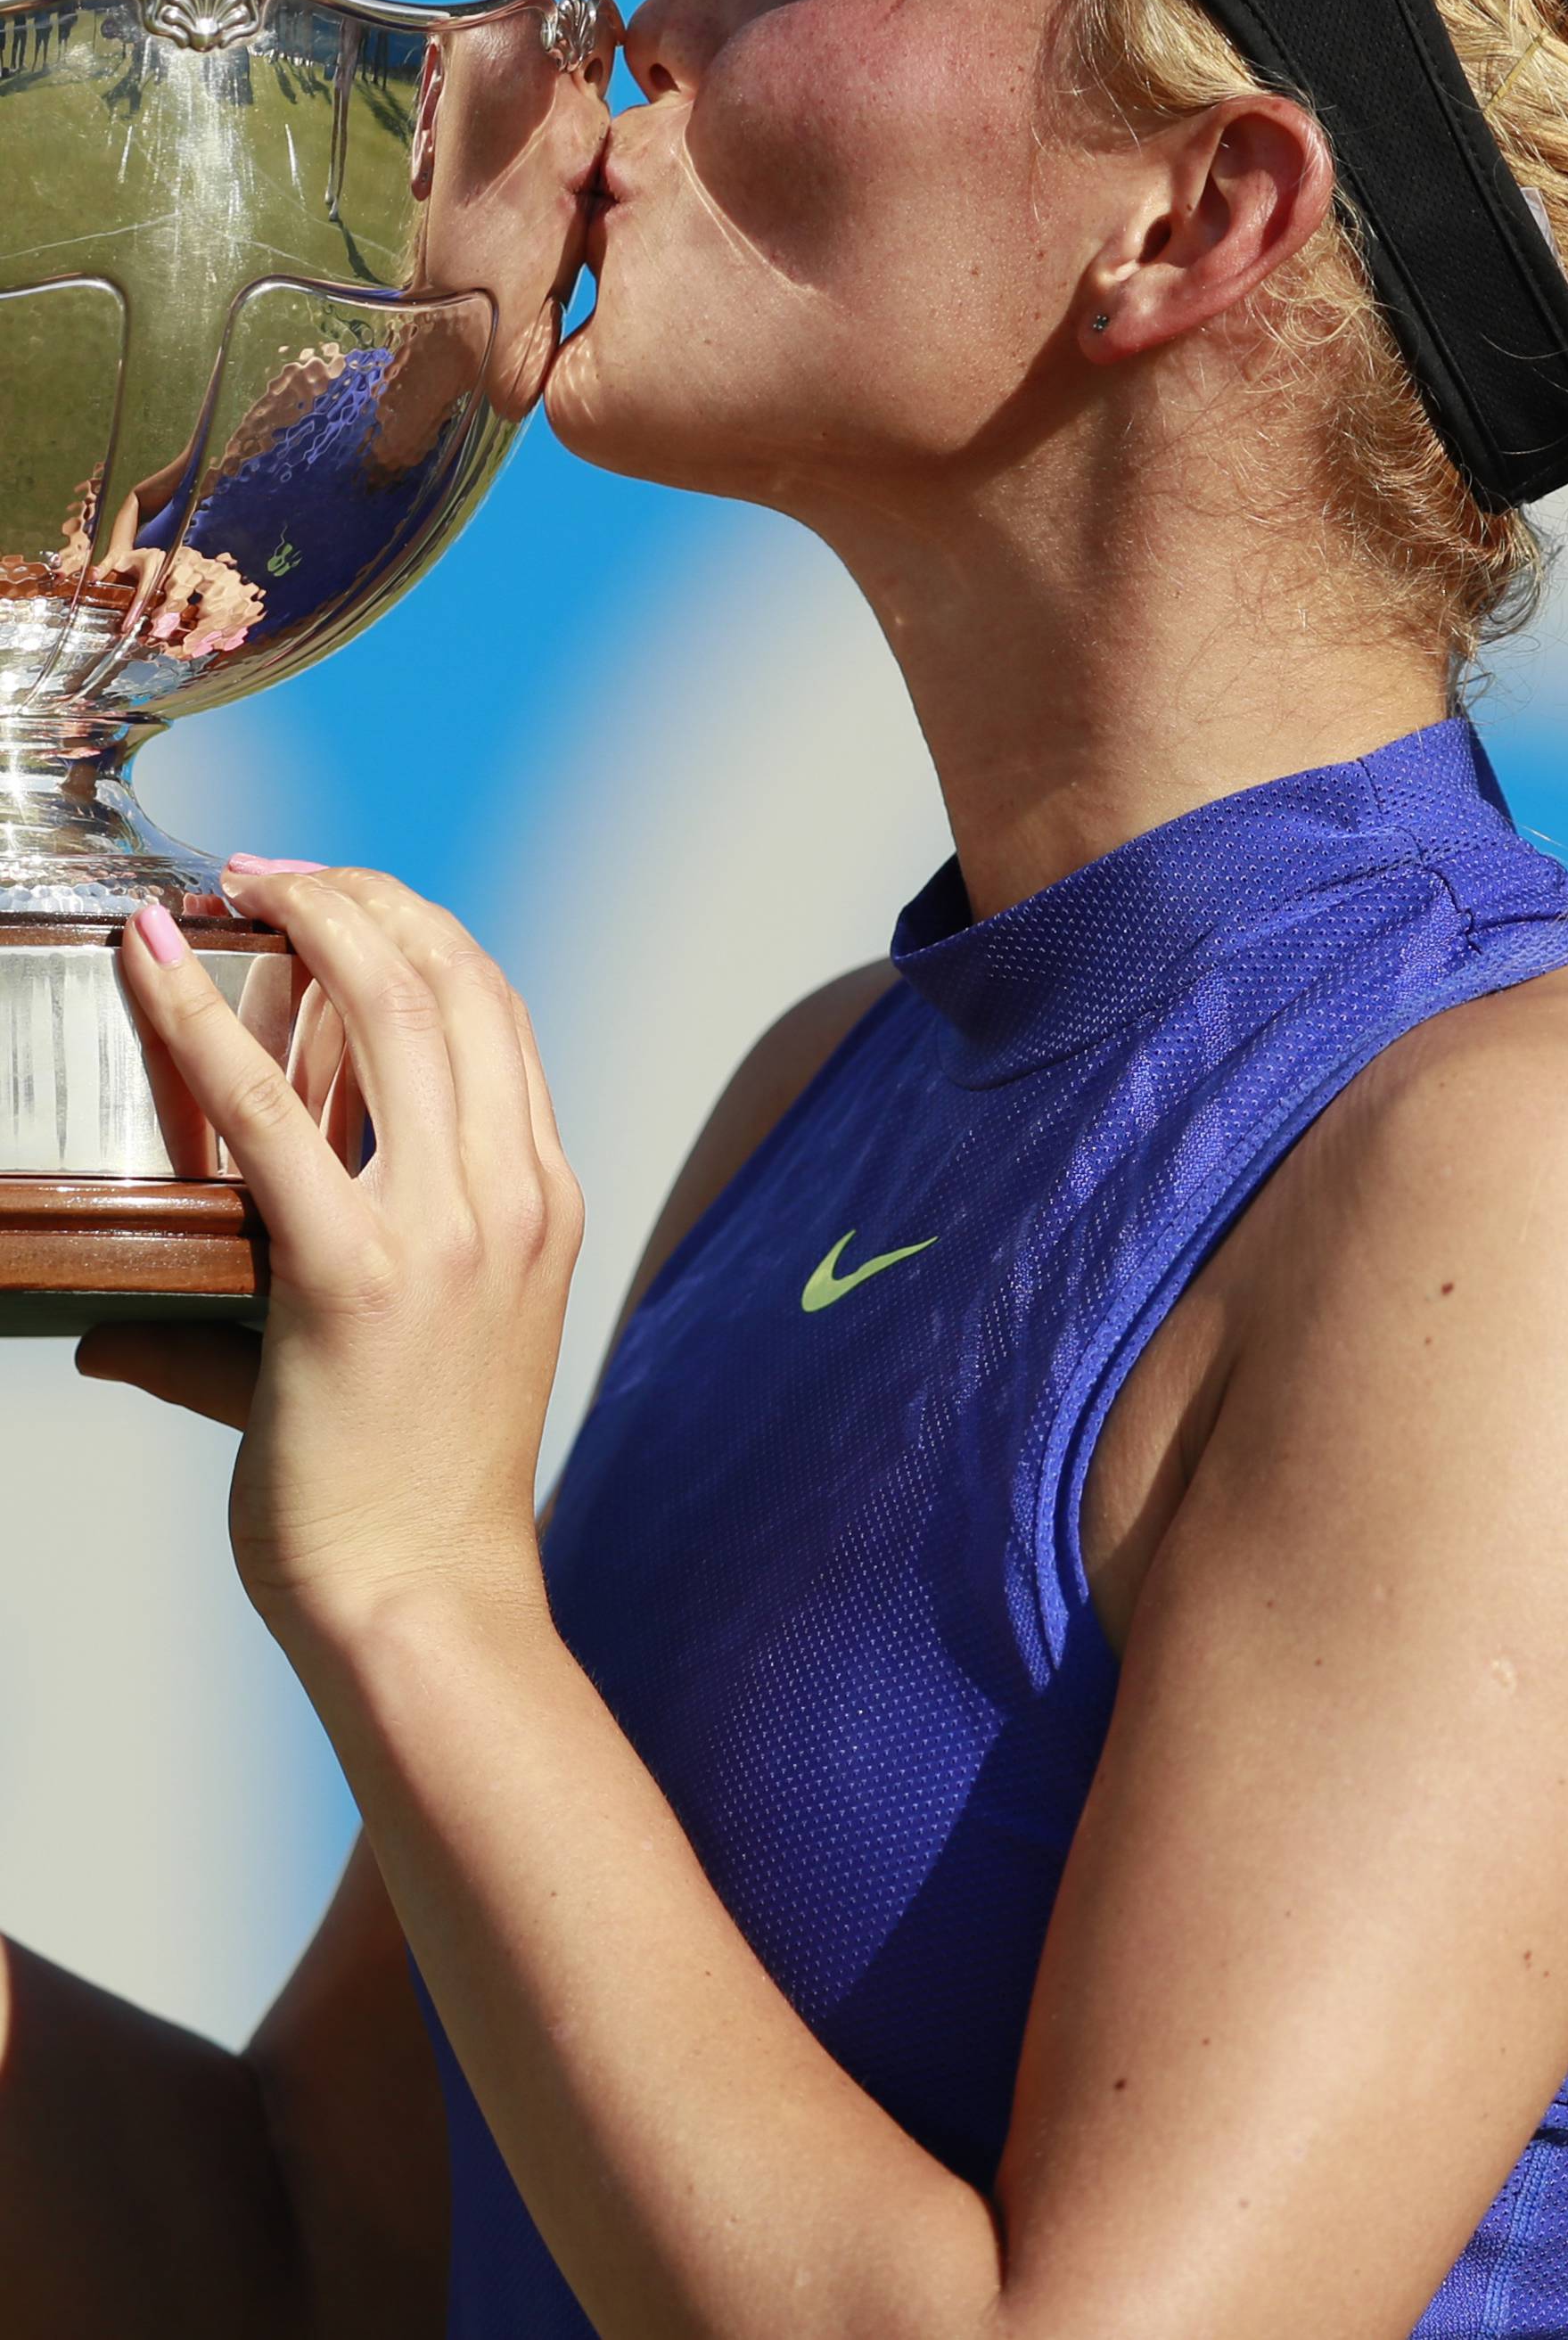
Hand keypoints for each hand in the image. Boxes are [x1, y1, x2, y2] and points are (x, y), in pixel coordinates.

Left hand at [79, 867, 582, 1654]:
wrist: (426, 1603)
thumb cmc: (411, 1496)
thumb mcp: (411, 1357)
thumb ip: (281, 1310)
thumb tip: (117, 1322)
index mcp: (542, 1201)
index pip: (497, 1010)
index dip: (418, 925)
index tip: (338, 895)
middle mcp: (512, 1196)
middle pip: (454, 976)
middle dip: (364, 895)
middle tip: (272, 872)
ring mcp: (447, 1231)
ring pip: (391, 1006)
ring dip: (309, 918)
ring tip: (235, 886)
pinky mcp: (352, 1276)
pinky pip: (268, 1114)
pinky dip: (200, 1021)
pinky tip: (149, 964)